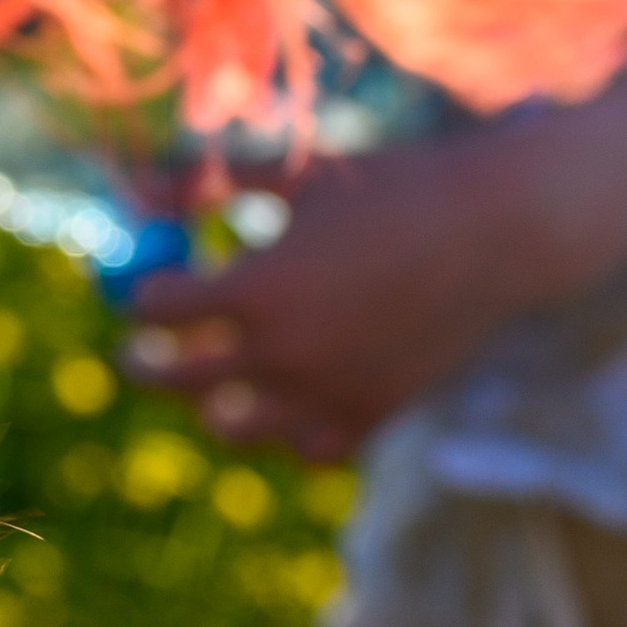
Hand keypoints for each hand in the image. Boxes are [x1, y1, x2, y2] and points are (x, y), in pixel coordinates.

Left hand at [122, 134, 538, 462]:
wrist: (490, 234)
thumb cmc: (385, 190)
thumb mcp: (292, 176)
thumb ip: (209, 183)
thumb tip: (136, 194)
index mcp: (257, 288)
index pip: (158, 312)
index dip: (144, 296)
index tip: (147, 289)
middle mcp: (285, 355)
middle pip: (179, 380)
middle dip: (147, 364)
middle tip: (139, 356)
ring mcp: (328, 396)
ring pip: (233, 429)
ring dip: (210, 406)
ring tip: (209, 383)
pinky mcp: (372, 419)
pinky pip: (304, 449)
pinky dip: (285, 431)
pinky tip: (282, 399)